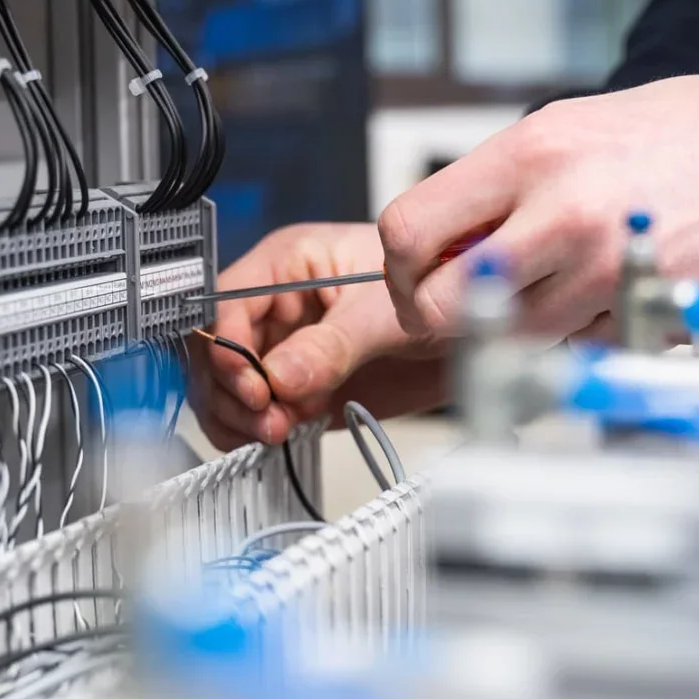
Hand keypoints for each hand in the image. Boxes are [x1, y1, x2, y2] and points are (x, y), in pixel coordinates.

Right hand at [189, 222, 447, 449]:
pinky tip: (280, 434)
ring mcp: (286, 349)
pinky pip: (255, 413)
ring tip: (275, 430)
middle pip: (214, 349)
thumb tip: (282, 376)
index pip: (226, 302)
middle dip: (230, 388)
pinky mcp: (301, 389)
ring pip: (226, 386)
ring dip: (240, 415)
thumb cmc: (443, 285)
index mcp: (289, 264)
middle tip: (265, 416)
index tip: (252, 384)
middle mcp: (279, 306)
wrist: (483, 329)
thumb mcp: (386, 314)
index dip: (227, 346)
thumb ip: (332, 345)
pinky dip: (255, 431)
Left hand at [378, 55, 698, 339]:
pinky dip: (577, 342)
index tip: (417, 274)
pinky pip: (576, 355)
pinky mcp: (651, 318)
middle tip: (463, 304)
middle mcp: (563, 215)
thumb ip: (495, 186)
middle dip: (440, 316)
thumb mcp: (570, 126)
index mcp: (531, 155)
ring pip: (506, 343)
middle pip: (440, 309)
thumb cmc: (691, 129)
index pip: (405, 233)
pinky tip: (608, 298)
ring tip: (549, 291)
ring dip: (512, 331)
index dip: (400, 267)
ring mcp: (610, 273)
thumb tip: (434, 243)